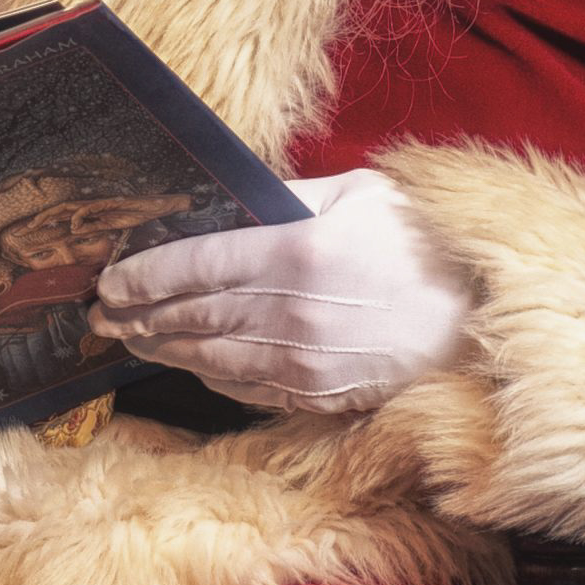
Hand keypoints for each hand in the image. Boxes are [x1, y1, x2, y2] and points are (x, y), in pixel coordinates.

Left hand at [89, 168, 470, 414]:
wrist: (484, 316)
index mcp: (297, 252)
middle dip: (138, 314)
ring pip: (211, 354)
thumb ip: (290, 196)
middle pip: (192, 314)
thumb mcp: (359, 192)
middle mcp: (292, 311)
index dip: (143, 274)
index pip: (195, 264)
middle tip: (100, 314)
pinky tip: (189, 361)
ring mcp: (305, 359)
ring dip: (163, 347)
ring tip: (130, 338)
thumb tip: (234, 198)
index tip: (108, 278)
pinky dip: (209, 373)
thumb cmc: (425, 241)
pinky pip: (247, 385)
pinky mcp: (320, 392)